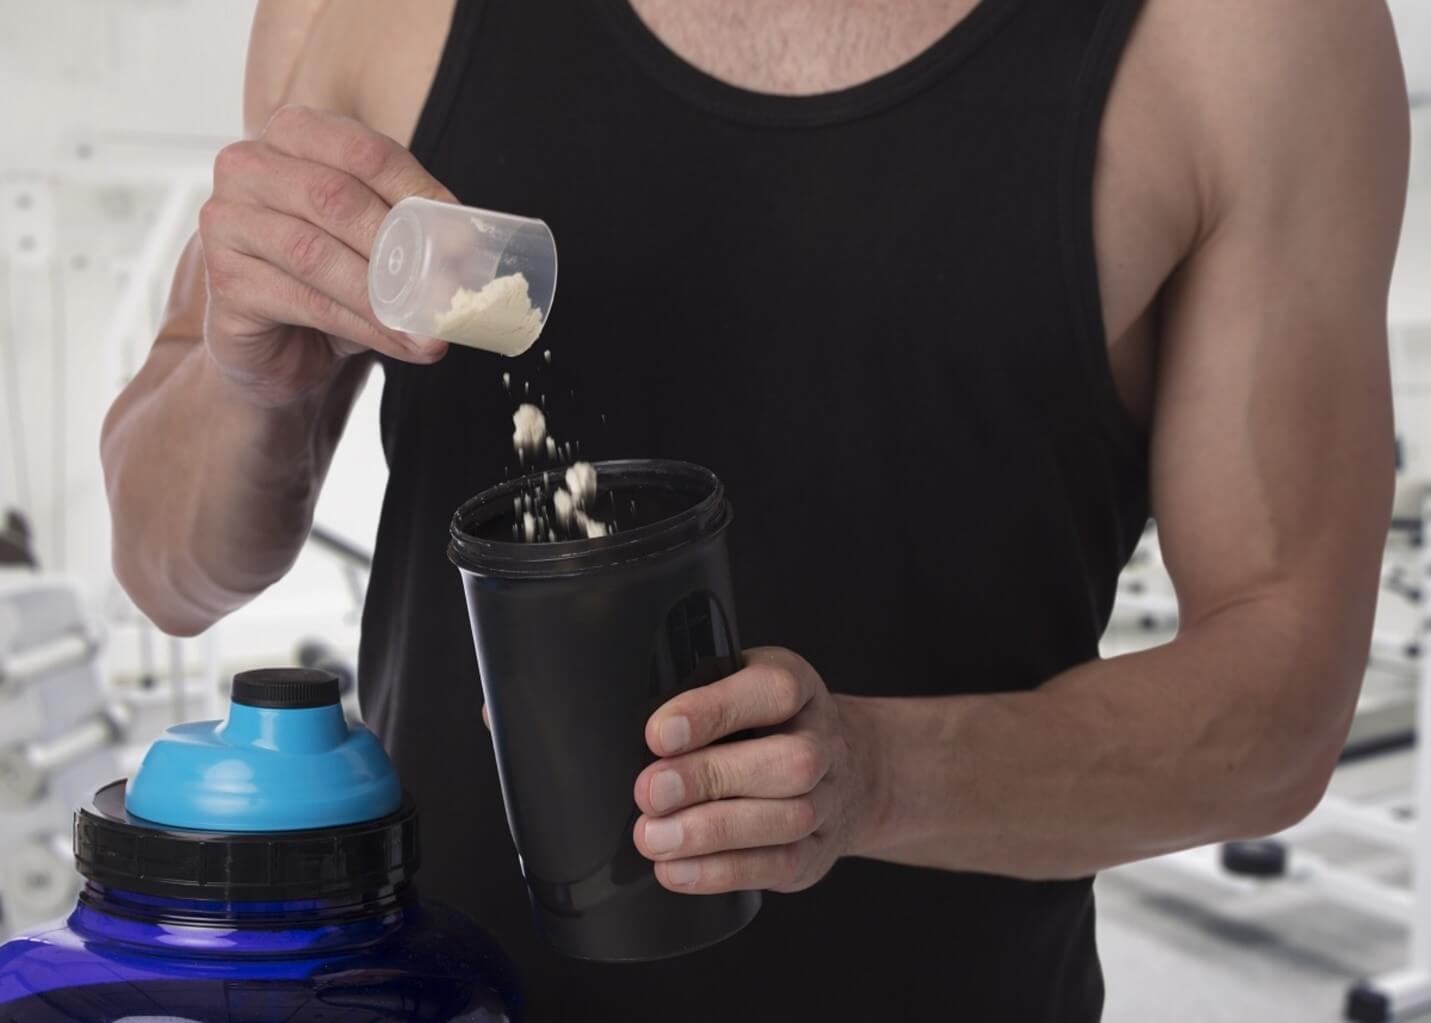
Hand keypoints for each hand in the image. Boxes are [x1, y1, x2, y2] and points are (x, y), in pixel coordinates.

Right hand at [199, 105, 453, 407]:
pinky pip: (305, 302)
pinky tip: (399, 342)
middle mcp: (248, 166)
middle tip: (449, 292)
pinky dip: (362, 325)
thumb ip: (411, 232)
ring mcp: (225, 221)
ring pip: (316, 254)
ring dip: (384, 299)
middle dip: (401, 248)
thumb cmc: (331, 279)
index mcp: (294, 134)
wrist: (280, 345)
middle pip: (335, 198)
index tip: (462, 240)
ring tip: (431, 331)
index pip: (364, 150)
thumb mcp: (376, 243)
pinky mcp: (224, 282)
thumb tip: (464, 249)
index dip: (418, 194)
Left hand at [632, 647, 883, 893]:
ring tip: (654, 837)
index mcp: (799, 688)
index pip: (772, 691)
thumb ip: (701, 703)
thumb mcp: (740, 690)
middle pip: (788, 761)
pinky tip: (677, 869)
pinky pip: (778, 866)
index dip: (714, 711)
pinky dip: (721, 872)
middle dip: (711, 778)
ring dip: (711, 833)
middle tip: (651, 792)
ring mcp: (827, 801)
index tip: (659, 733)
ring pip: (787, 819)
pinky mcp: (816, 852)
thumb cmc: (767, 726)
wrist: (847, 772)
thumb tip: (647, 737)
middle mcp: (822, 743)